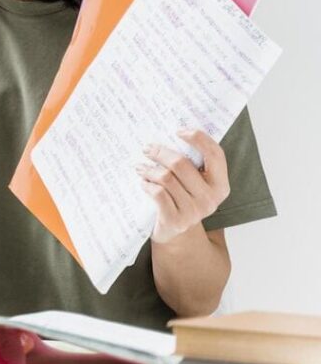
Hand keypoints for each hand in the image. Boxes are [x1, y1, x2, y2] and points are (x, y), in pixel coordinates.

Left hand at [136, 129, 230, 243]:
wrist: (175, 232)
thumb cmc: (182, 198)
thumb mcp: (193, 183)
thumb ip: (192, 163)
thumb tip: (175, 132)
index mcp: (220, 185)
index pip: (215, 155)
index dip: (198, 138)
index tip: (179, 130)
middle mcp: (211, 199)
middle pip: (181, 164)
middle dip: (160, 152)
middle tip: (148, 148)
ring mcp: (194, 211)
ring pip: (166, 178)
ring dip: (149, 169)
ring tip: (141, 167)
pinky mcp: (176, 220)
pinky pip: (157, 193)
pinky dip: (147, 184)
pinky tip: (143, 182)